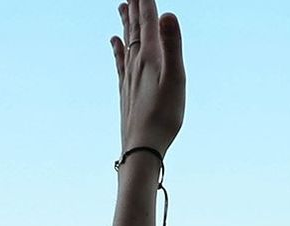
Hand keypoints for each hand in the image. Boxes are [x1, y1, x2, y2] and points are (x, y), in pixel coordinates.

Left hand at [109, 1, 184, 157]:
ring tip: (122, 5)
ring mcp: (128, 76)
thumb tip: (168, 14)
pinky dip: (117, 46)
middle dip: (135, 6)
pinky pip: (120, 60)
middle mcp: (135, 63)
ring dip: (125, 22)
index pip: (147, 21)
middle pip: (134, 28)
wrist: (140, 148)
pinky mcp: (125, 89)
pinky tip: (114, 42)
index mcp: (149, 57)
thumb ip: (172, 46)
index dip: (146, 1)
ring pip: (126, 41)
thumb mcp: (175, 79)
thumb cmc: (163, 117)